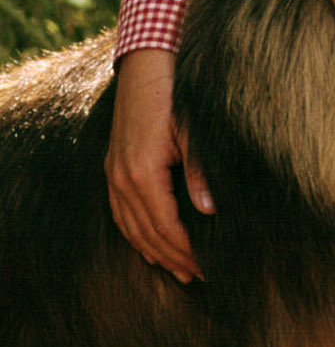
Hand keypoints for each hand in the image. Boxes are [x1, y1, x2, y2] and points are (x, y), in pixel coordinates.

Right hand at [105, 48, 212, 281]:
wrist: (146, 70)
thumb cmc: (176, 99)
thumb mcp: (194, 134)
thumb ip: (200, 173)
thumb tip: (209, 211)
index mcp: (143, 172)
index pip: (165, 226)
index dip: (185, 250)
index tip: (206, 267)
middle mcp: (122, 178)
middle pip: (146, 232)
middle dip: (172, 258)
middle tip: (198, 277)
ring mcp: (113, 173)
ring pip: (130, 226)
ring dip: (153, 251)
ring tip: (177, 271)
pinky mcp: (113, 168)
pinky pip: (119, 212)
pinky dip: (134, 234)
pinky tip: (149, 247)